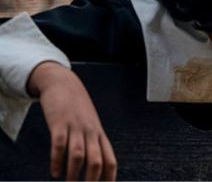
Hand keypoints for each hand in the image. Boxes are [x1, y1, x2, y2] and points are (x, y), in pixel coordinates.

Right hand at [27, 62, 117, 180]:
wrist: (64, 84)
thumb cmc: (78, 109)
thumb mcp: (90, 126)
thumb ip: (92, 144)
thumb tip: (93, 169)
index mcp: (100, 135)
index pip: (110, 160)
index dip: (110, 178)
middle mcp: (91, 132)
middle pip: (97, 160)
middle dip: (92, 180)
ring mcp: (76, 127)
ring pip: (79, 154)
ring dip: (74, 173)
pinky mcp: (60, 122)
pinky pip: (59, 144)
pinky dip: (57, 161)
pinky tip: (55, 172)